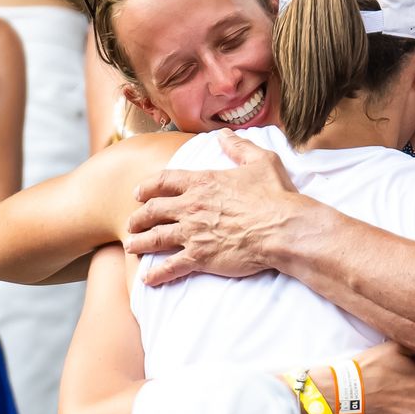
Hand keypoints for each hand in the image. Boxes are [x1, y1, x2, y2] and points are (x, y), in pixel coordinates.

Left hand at [125, 129, 303, 284]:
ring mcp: (193, 233)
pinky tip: (148, 278)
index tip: (138, 193)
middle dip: (138, 217)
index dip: (147, 186)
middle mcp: (191, 206)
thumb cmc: (275, 195)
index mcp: (203, 182)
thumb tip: (224, 134)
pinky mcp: (200, 257)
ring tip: (131, 246)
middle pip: (153, 210)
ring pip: (155, 238)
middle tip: (132, 223)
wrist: (283, 229)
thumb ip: (239, 147)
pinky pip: (170, 267)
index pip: (164, 181)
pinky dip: (156, 273)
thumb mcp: (261, 161)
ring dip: (140, 242)